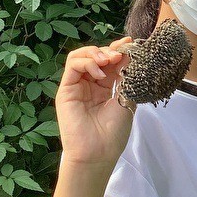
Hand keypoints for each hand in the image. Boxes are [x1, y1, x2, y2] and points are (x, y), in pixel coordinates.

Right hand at [55, 38, 134, 167]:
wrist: (97, 153)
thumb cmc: (113, 133)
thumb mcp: (126, 100)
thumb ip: (126, 78)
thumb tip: (130, 55)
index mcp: (105, 88)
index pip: (110, 62)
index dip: (118, 50)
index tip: (129, 43)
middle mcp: (90, 85)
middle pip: (95, 55)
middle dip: (109, 50)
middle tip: (120, 55)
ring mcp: (77, 86)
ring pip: (81, 56)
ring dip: (96, 52)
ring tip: (109, 60)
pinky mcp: (65, 89)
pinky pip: (72, 65)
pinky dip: (87, 61)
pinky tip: (100, 72)